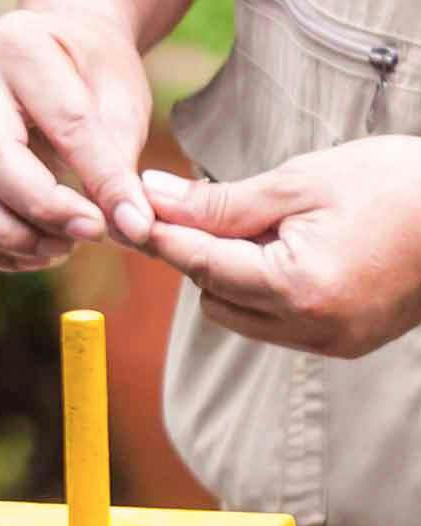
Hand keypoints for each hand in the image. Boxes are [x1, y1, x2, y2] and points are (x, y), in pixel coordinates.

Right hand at [0, 4, 157, 271]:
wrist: (53, 43)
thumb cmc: (93, 69)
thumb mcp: (121, 96)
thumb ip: (120, 161)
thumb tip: (130, 230)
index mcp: (20, 46)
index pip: (61, 123)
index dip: (98, 179)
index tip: (131, 223)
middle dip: (41, 209)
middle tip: (91, 235)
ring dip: (9, 236)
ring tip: (62, 248)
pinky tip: (33, 252)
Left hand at [139, 137, 420, 357]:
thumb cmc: (395, 183)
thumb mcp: (300, 182)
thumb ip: (220, 201)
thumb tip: (151, 198)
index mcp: (299, 286)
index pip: (201, 263)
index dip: (161, 234)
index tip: (131, 210)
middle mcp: (314, 327)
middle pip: (212, 294)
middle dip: (202, 253)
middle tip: (205, 207)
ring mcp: (333, 341)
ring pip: (239, 314)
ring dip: (233, 274)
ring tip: (270, 226)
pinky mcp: (348, 343)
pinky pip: (277, 323)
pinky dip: (266, 289)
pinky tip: (291, 250)